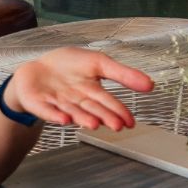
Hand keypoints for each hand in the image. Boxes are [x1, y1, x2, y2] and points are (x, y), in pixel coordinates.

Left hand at [6, 47, 153, 130]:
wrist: (37, 69)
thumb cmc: (68, 67)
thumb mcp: (99, 63)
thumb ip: (123, 74)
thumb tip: (150, 84)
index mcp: (91, 91)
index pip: (108, 102)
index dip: (119, 111)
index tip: (130, 122)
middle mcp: (77, 100)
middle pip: (93, 109)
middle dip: (104, 116)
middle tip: (116, 125)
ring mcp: (58, 103)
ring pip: (73, 111)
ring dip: (83, 118)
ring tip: (94, 123)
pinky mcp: (39, 103)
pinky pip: (48, 110)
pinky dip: (56, 114)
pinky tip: (64, 119)